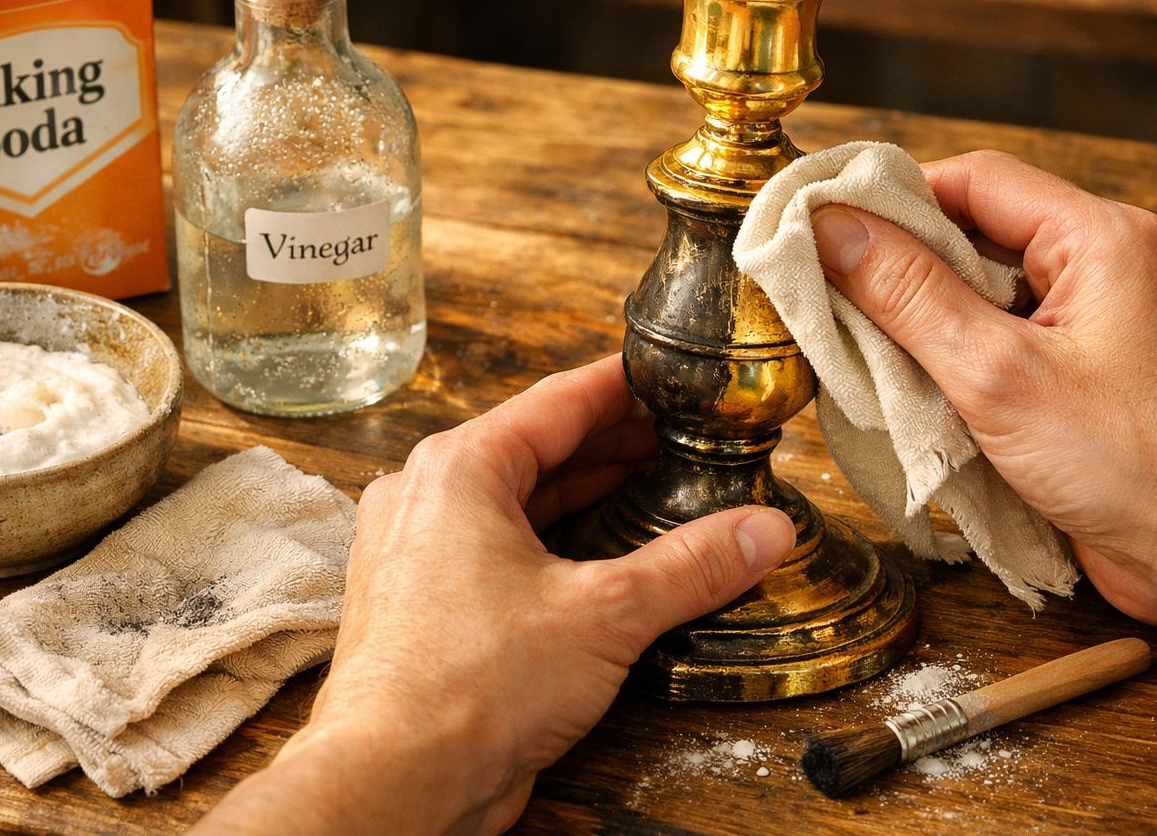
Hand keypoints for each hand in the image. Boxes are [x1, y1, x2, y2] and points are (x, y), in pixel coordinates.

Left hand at [188, 355, 795, 834]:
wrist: (392, 782)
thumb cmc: (468, 686)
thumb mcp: (604, 614)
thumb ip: (690, 567)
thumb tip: (763, 532)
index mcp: (459, 470)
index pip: (558, 402)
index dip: (624, 387)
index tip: (671, 375)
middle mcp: (429, 499)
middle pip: (539, 452)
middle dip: (615, 448)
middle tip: (685, 440)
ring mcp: (422, 554)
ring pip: (520, 506)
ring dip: (588, 500)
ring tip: (660, 493)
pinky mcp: (429, 607)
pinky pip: (502, 554)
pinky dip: (557, 548)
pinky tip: (608, 563)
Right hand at [809, 149, 1156, 688]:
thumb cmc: (1137, 467)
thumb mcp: (996, 374)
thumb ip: (908, 295)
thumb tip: (832, 229)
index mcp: (1102, 238)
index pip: (973, 179)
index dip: (891, 198)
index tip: (822, 227)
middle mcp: (1111, 264)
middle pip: (979, 231)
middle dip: (901, 262)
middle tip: (828, 291)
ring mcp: (1106, 319)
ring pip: (990, 289)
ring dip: (926, 316)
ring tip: (863, 345)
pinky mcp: (1097, 371)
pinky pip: (1011, 337)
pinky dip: (959, 356)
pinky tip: (917, 388)